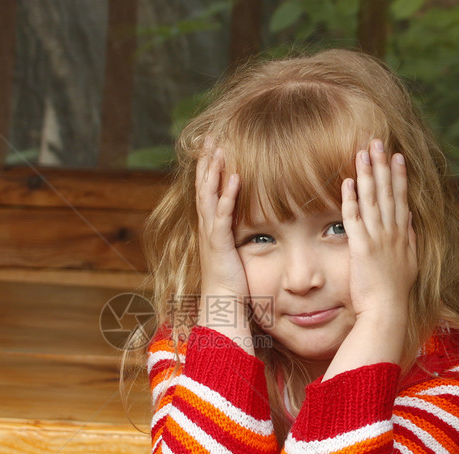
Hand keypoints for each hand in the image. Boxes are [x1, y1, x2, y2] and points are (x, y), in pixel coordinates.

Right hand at [195, 145, 253, 347]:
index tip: (214, 147)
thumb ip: (241, 242)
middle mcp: (208, 230)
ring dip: (214, 171)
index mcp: (212, 230)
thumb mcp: (237, 258)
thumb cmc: (232, 289)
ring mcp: (212, 237)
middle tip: (210, 137)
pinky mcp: (220, 246)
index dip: (210, 169)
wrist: (221, 311)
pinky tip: (236, 178)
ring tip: (218, 148)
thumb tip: (254, 231)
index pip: (208, 193)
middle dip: (207, 162)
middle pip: (204, 187)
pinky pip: (222, 216)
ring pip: (209, 197)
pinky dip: (228, 196)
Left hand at [341, 139, 416, 321]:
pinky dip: (351, 199)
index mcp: (403, 234)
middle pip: (387, 192)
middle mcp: (392, 232)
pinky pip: (355, 218)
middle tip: (378, 141)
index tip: (397, 155)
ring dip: (368, 174)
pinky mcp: (362, 247)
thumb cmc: (395, 292)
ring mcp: (378, 238)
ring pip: (372, 199)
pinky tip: (348, 181)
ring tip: (363, 152)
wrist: (388, 310)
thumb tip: (408, 219)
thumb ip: (408, 238)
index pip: (401, 198)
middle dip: (383, 165)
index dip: (399, 175)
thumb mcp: (409, 261)